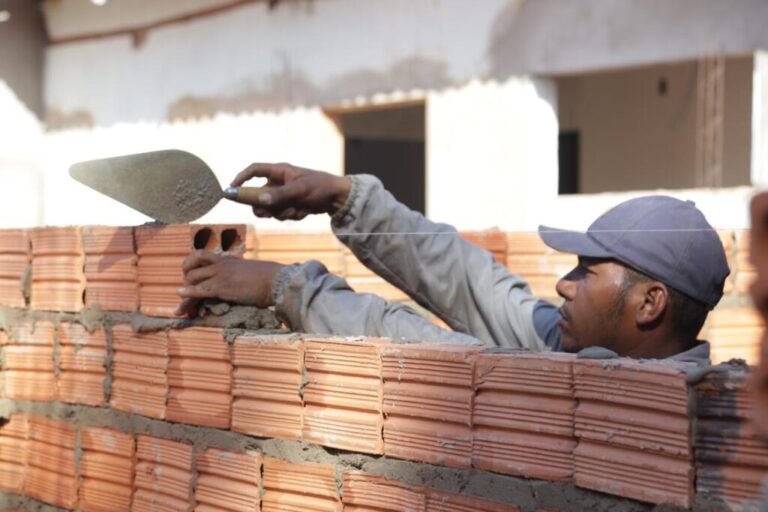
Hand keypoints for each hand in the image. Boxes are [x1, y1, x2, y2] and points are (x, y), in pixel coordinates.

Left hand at [174, 250, 284, 316]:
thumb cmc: (268, 277)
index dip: (191, 264)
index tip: (187, 272)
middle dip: (186, 276)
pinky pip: (200, 289)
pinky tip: (181, 295)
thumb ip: (240, 270)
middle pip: (193, 264)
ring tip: (182, 302)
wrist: (276, 280)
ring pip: (193, 277)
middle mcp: (221, 264)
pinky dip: (188, 293)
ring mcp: (221, 274)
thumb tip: (240, 272)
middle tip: (184, 289)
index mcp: (228, 259)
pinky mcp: (223, 286)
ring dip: (186, 290)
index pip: (202, 256)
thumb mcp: (251, 270)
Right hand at [231, 162, 350, 219]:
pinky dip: (293, 215)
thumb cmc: (320, 186)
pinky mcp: (290, 205)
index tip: (232, 189)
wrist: (337, 198)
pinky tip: (305, 211)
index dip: (241, 178)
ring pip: (271, 209)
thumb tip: (260, 201)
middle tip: (269, 212)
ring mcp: (284, 195)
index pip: (254, 170)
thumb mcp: (300, 190)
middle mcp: (279, 182)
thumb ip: (280, 195)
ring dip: (283, 212)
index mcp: (280, 171)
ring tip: (299, 209)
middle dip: (265, 207)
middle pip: (259, 196)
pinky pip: (282, 214)